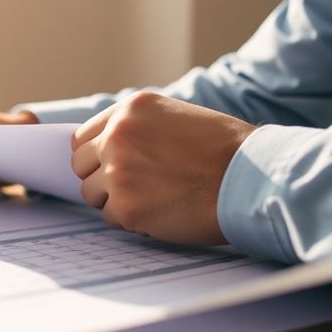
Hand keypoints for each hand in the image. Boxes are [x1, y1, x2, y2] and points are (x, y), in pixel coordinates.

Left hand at [71, 92, 255, 244]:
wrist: (252, 178)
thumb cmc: (224, 150)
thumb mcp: (176, 116)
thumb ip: (138, 128)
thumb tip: (105, 148)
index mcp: (130, 110)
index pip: (83, 137)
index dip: (96, 155)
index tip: (110, 166)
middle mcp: (117, 137)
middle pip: (79, 165)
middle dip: (99, 178)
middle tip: (130, 187)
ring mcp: (118, 172)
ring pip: (91, 194)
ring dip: (115, 201)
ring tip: (152, 199)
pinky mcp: (127, 207)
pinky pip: (111, 218)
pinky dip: (131, 221)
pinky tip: (161, 212)